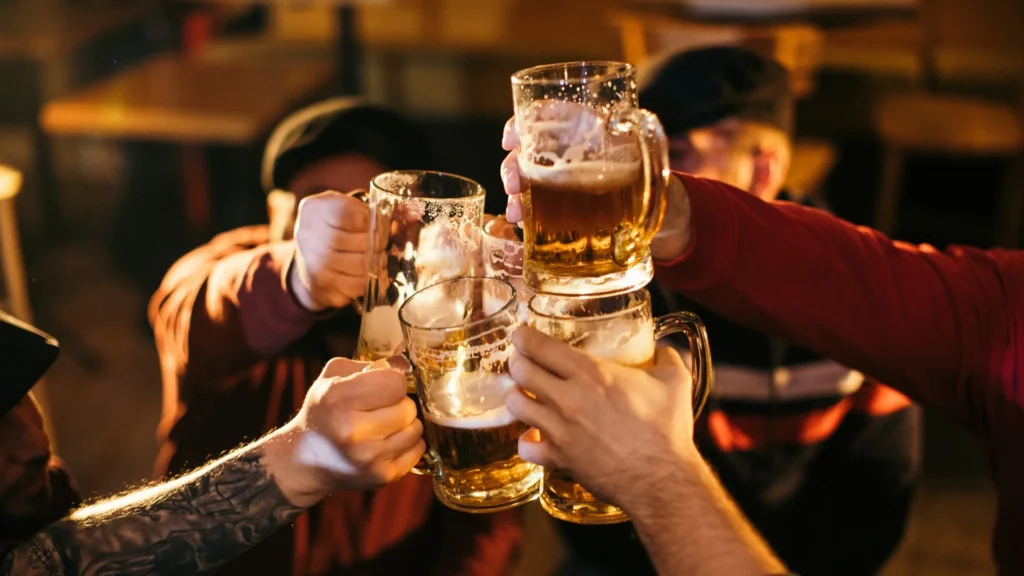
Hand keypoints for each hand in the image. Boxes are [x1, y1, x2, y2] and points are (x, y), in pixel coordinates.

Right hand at [270, 357, 424, 505]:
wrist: (306, 459)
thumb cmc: (324, 411)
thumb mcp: (333, 377)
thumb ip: (369, 364)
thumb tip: (405, 362)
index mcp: (339, 399)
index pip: (396, 382)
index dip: (391, 381)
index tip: (381, 386)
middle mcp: (353, 431)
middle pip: (408, 407)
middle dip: (399, 404)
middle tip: (381, 409)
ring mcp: (369, 458)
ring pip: (416, 429)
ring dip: (405, 424)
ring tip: (385, 425)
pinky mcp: (382, 476)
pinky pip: (418, 449)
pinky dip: (408, 443)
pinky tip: (389, 442)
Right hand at [289, 191, 370, 311]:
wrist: (307, 254)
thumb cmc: (335, 226)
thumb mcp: (348, 207)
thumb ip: (377, 208)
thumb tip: (413, 214)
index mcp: (315, 209)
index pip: (358, 217)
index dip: (376, 222)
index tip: (379, 224)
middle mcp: (308, 235)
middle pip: (362, 243)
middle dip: (380, 244)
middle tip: (381, 243)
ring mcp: (313, 262)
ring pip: (362, 266)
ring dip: (376, 262)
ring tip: (375, 257)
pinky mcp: (321, 285)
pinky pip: (356, 286)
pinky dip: (367, 281)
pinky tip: (365, 272)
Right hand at [500, 118, 693, 257]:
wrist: (667, 218)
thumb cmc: (658, 180)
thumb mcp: (651, 157)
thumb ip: (640, 138)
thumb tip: (626, 120)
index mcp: (587, 132)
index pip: (547, 115)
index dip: (522, 122)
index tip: (511, 140)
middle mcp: (568, 154)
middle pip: (528, 151)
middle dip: (513, 167)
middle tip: (513, 186)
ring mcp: (562, 184)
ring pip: (526, 181)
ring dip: (516, 196)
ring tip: (517, 214)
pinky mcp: (563, 211)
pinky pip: (535, 210)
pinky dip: (525, 217)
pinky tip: (522, 228)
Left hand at [505, 327, 699, 512]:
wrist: (662, 478)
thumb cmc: (668, 428)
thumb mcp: (675, 381)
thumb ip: (667, 356)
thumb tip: (664, 346)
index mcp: (591, 373)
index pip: (541, 347)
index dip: (524, 338)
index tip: (522, 336)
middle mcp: (568, 398)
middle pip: (520, 372)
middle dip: (517, 364)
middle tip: (522, 363)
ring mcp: (559, 430)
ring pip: (515, 405)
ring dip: (517, 398)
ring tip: (525, 396)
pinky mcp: (558, 458)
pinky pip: (524, 447)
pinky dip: (526, 441)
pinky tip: (535, 436)